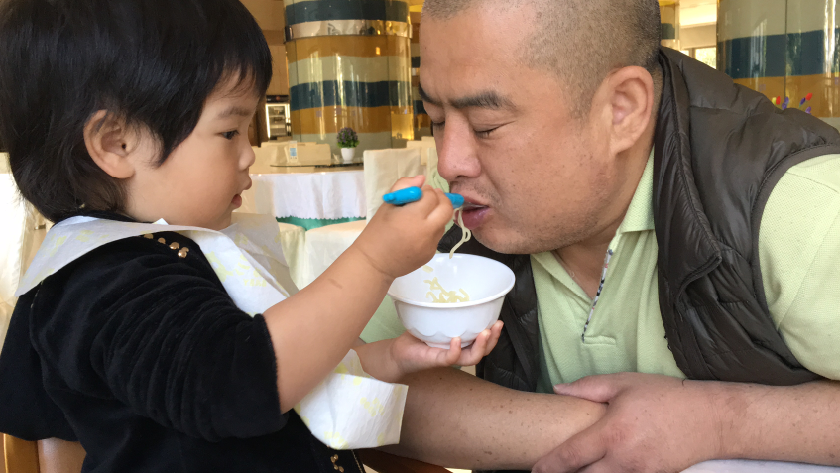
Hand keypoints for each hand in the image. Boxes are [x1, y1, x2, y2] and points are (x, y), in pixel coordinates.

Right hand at [354, 175, 453, 278]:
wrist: (374, 263)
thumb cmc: (377, 232)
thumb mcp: (387, 205)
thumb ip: (403, 187)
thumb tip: (422, 179)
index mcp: (412, 217)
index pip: (431, 196)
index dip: (427, 191)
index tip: (419, 192)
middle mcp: (426, 231)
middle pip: (447, 209)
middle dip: (442, 199)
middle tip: (431, 197)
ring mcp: (430, 244)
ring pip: (443, 222)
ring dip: (436, 214)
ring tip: (421, 216)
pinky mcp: (431, 253)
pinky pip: (437, 236)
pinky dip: (431, 229)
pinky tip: (417, 232)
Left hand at [390, 321, 503, 376]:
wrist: (399, 351)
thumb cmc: (418, 336)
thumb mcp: (435, 319)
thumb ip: (446, 310)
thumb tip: (455, 288)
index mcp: (462, 344)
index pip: (482, 342)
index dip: (493, 334)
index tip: (499, 321)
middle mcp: (458, 352)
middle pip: (482, 351)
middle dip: (493, 339)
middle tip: (497, 325)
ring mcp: (448, 358)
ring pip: (471, 357)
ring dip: (480, 346)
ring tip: (485, 332)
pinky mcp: (436, 360)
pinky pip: (450, 358)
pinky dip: (456, 350)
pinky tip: (457, 340)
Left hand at [533, 373, 724, 472]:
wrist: (709, 419)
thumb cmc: (665, 396)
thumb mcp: (624, 383)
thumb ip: (587, 387)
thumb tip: (557, 390)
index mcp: (612, 432)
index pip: (571, 456)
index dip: (549, 466)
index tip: (535, 470)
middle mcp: (624, 458)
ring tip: (576, 470)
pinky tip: (601, 471)